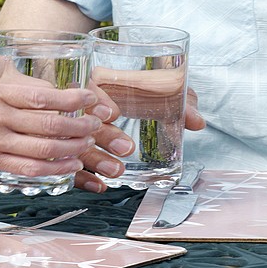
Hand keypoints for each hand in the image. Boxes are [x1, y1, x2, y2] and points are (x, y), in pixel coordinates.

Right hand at [0, 82, 106, 181]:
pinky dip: (51, 168)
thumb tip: (11, 95)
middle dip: (77, 124)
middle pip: (47, 121)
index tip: (89, 97)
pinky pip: (24, 167)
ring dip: (70, 147)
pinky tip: (67, 167)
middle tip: (97, 125)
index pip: (38, 94)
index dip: (69, 98)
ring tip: (88, 146)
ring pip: (41, 146)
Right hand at [71, 86, 204, 192]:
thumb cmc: (139, 94)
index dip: (98, 100)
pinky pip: (70, 163)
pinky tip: (99, 184)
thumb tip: (196, 122)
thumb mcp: (162, 92)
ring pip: (74, 143)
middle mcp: (80, 104)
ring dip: (95, 159)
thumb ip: (182, 102)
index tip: (113, 114)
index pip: (90, 86)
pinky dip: (83, 177)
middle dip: (104, 135)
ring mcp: (72, 129)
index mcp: (98, 82)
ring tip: (116, 171)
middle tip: (126, 148)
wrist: (127, 104)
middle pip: (82, 118)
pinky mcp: (70, 150)